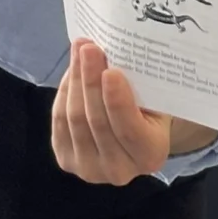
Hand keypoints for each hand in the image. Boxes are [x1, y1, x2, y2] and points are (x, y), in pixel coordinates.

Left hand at [51, 39, 170, 183]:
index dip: (117, 101)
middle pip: (96, 122)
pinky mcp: (66, 160)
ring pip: (74, 119)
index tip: (111, 71)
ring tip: (80, 51)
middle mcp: (119, 170)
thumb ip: (139, 88)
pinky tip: (73, 71)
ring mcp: (89, 169)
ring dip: (75, 81)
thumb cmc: (152, 114)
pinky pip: (60, 121)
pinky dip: (65, 92)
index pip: (130, 130)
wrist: (135, 140)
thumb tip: (112, 54)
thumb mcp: (157, 103)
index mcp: (150, 156)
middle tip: (89, 48)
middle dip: (89, 81)